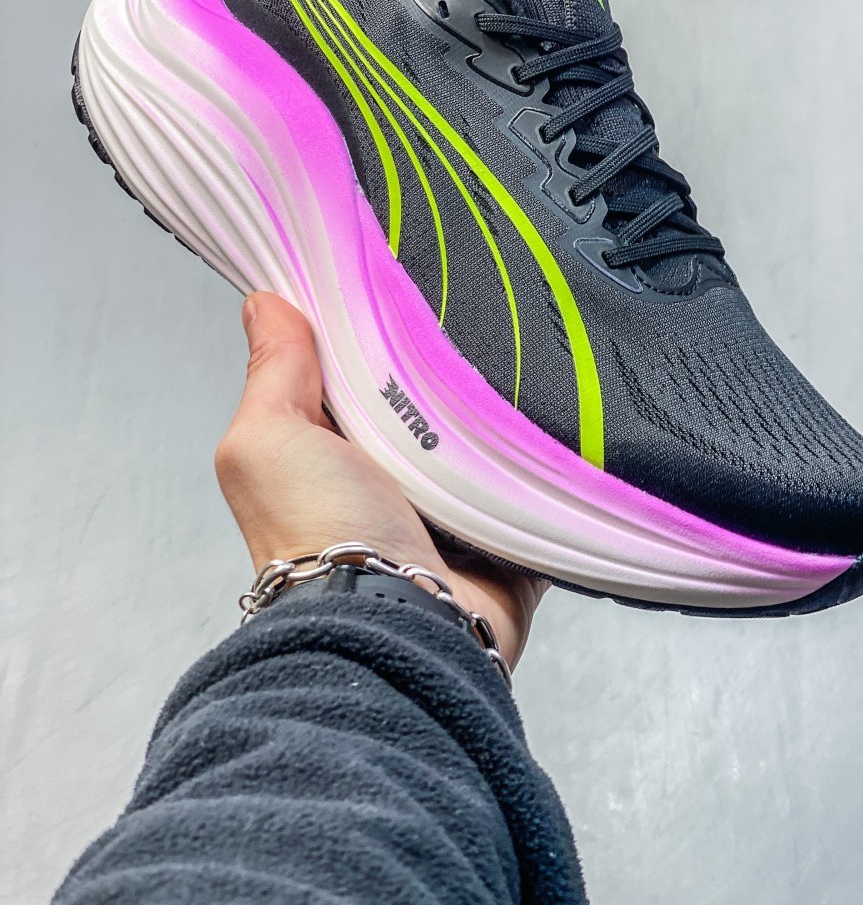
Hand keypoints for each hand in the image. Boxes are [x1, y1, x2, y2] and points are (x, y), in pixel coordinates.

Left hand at [214, 292, 546, 666]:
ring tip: (518, 368)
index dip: (370, 328)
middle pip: (426, 399)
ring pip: (484, 439)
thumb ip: (272, 373)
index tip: (397, 279)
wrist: (392, 625)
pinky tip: (557, 425)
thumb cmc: (317, 539)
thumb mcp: (268, 440)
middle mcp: (386, 480)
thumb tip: (263, 305)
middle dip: (447, 367)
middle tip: (470, 320)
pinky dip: (547, 464)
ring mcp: (448, 511)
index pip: (353, 370)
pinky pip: (536, 486)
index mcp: (328, 451)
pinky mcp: (504, 538)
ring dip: (499, 414)